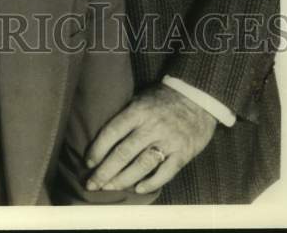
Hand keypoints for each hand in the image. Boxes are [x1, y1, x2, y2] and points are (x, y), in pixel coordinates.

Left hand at [85, 84, 216, 194]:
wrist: (198, 96)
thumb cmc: (164, 98)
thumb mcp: (141, 97)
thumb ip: (126, 115)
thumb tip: (104, 136)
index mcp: (138, 111)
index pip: (112, 132)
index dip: (98, 149)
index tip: (88, 163)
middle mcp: (151, 127)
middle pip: (123, 153)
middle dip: (105, 172)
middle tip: (92, 185)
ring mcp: (168, 141)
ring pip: (141, 165)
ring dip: (123, 180)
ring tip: (109, 189)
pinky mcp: (183, 154)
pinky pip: (165, 173)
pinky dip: (150, 183)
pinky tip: (137, 190)